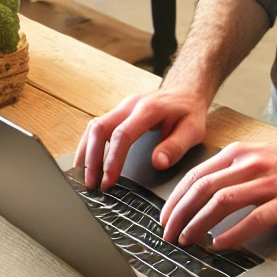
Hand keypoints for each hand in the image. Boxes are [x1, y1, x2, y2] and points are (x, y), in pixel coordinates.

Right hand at [73, 87, 210, 190]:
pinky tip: (86, 163)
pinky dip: (88, 146)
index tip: (108, 182)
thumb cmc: (189, 111)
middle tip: (90, 185)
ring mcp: (122, 108)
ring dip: (85, 153)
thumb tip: (157, 163)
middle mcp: (130, 105)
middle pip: (99, 129)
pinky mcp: (118, 113)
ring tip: (82, 178)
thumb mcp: (193, 129)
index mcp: (148, 109)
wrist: (186, 90)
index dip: (112, 160)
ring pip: (93, 127)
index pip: (122, 135)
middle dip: (91, 159)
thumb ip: (176, 146)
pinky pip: (97, 127)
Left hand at [159, 138, 276, 252]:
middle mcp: (250, 163)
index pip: (196, 175)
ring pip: (223, 201)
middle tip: (169, 234)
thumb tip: (198, 194)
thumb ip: (230, 169)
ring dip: (200, 223)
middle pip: (204, 188)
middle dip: (181, 213)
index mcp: (239, 152)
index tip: (165, 218)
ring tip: (189, 240)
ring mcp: (268, 181)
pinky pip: (253, 218)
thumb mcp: (256, 155)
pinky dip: (233, 233)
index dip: (176, 198)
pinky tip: (220, 244)